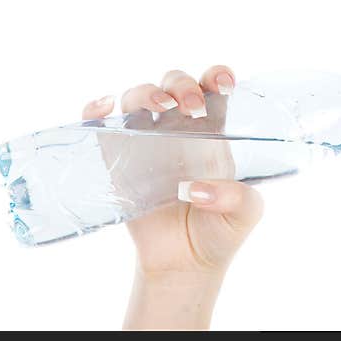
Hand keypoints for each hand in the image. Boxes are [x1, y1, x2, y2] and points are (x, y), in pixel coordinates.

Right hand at [81, 65, 264, 279]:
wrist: (186, 264)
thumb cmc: (220, 231)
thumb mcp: (245, 214)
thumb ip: (236, 197)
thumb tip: (194, 190)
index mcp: (213, 131)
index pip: (213, 88)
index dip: (217, 76)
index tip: (225, 82)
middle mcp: (178, 128)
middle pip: (174, 84)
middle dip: (182, 85)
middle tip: (193, 107)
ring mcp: (146, 141)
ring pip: (138, 97)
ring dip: (147, 93)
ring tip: (162, 108)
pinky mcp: (118, 160)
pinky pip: (101, 125)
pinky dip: (96, 109)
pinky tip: (104, 107)